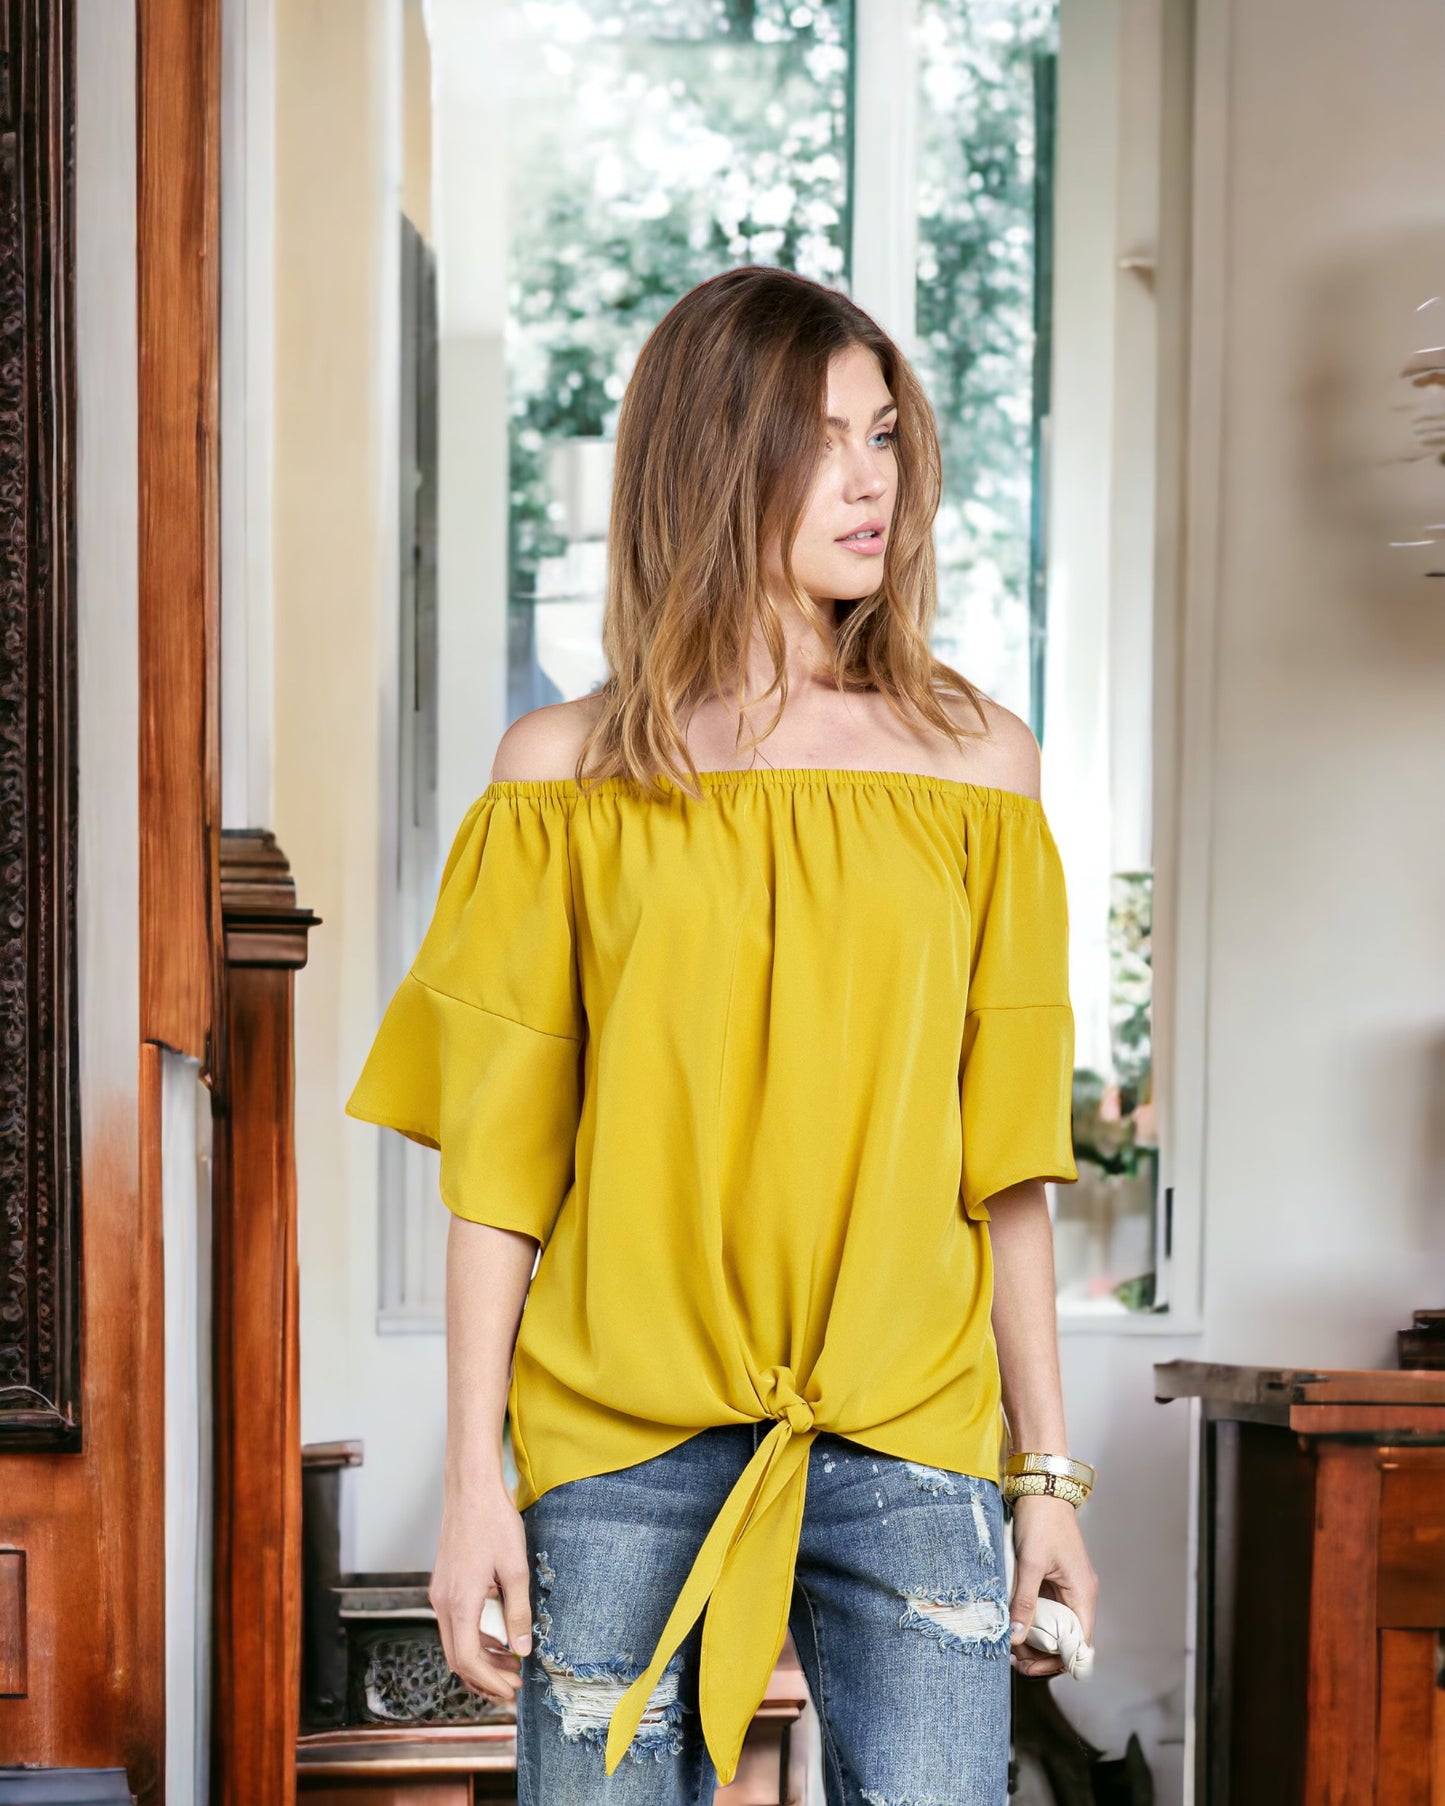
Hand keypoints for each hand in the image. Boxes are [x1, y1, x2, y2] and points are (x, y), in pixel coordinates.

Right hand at [429, 1475, 534, 1704]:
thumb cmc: (493, 1522)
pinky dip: (473, 1638)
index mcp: (459, 1602)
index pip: (468, 1659)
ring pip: (454, 1642)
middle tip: (513, 1686)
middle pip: (457, 1657)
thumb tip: (522, 1649)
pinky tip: (496, 1638)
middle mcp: (443, 1602)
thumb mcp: (514, 1569)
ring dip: (480, 1659)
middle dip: (485, 1677)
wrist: (471, 1489)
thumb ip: (518, 1612)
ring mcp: (441, 1593)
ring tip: (508, 1665)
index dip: (490, 1680)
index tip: (512, 1689)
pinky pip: (454, 1623)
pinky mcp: (444, 1584)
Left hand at [1007, 1494, 1097, 1678]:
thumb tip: (1016, 1639)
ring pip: (1055, 1627)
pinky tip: (1013, 1621)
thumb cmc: (1041, 1520)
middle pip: (1066, 1641)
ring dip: (1035, 1638)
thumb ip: (1023, 1601)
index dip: (1055, 1663)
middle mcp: (1079, 1595)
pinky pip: (1047, 1609)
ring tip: (1008, 1642)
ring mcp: (1068, 1587)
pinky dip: (1032, 1619)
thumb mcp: (1030, 1563)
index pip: (1078, 1647)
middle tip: (1010, 1657)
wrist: (1042, 1486)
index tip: (1026, 1666)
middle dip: (1040, 1654)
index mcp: (1082, 1595)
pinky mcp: (1055, 1579)